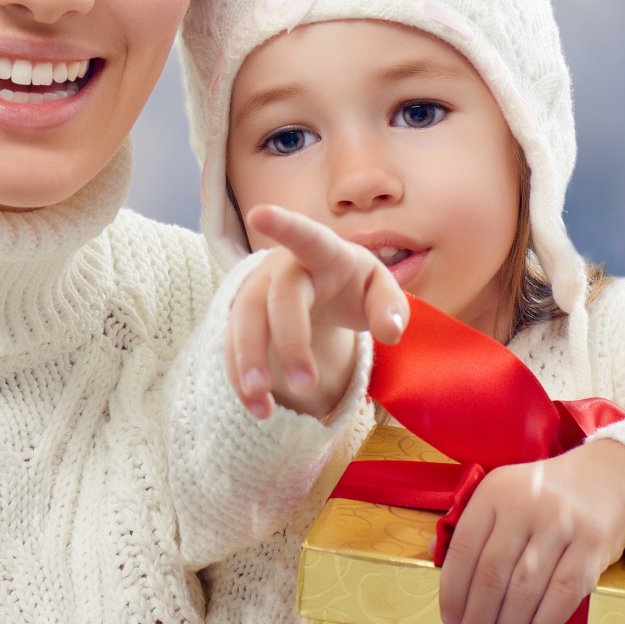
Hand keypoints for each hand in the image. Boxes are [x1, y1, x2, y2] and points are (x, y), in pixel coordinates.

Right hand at [226, 204, 409, 422]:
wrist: (322, 286)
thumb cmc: (354, 284)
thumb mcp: (381, 288)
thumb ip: (391, 306)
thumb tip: (391, 332)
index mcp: (322, 252)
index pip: (305, 236)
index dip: (283, 225)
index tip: (259, 214)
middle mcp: (281, 268)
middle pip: (276, 298)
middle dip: (288, 342)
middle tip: (307, 386)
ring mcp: (256, 291)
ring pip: (244, 321)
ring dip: (249, 362)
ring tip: (262, 407)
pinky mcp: (242, 319)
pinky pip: (233, 345)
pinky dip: (241, 378)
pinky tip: (258, 409)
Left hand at [439, 437, 624, 623]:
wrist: (606, 480)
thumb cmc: (545, 500)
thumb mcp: (505, 497)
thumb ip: (477, 531)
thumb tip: (445, 578)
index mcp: (494, 493)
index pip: (464, 547)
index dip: (453, 589)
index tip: (450, 620)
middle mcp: (525, 504)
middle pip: (493, 572)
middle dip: (479, 619)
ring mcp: (561, 522)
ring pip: (527, 586)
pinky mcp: (593, 542)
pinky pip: (566, 589)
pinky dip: (547, 618)